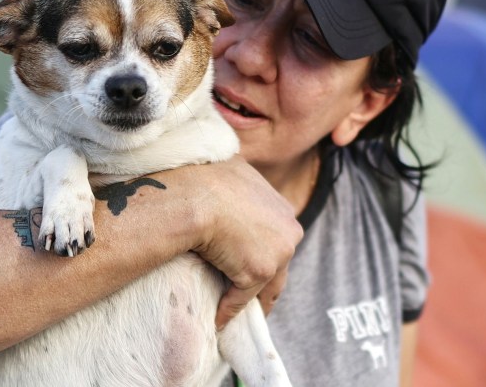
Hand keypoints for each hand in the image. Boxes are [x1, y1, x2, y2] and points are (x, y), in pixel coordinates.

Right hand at [188, 156, 302, 328]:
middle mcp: (289, 229)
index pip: (278, 238)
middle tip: (251, 295)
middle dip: (267, 281)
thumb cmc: (205, 177)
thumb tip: (231, 167)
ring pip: (266, 284)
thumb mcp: (231, 169)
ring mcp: (278, 251)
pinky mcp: (260, 271)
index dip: (265, 251)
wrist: (196, 195)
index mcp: (282, 206)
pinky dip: (229, 310)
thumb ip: (240, 179)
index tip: (251, 260)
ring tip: (235, 311)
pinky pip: (242, 297)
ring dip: (251, 300)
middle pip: (280, 264)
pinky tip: (219, 318)